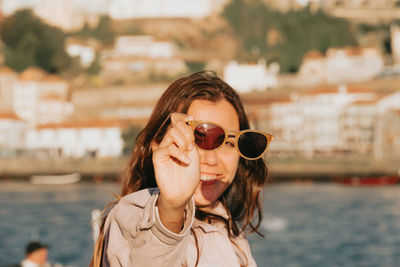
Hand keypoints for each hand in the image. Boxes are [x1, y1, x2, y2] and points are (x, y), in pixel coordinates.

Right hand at [152, 113, 199, 231]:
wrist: (182, 192)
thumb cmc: (189, 175)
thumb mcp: (195, 153)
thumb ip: (191, 138)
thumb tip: (188, 121)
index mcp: (180, 140)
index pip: (176, 120)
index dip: (182, 116)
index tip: (192, 118)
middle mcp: (170, 142)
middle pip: (176, 125)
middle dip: (187, 133)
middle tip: (191, 147)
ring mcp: (163, 148)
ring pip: (172, 133)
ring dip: (183, 141)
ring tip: (188, 153)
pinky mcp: (158, 156)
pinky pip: (168, 147)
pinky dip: (179, 153)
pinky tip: (186, 162)